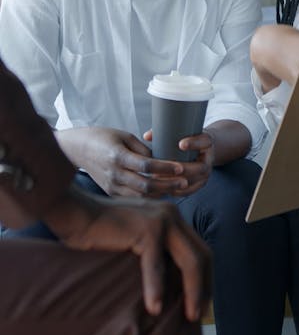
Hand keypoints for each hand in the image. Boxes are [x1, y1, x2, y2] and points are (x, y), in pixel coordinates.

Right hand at [44, 185, 211, 318]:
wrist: (76, 212)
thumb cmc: (100, 231)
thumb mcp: (136, 239)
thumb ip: (155, 251)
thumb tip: (170, 285)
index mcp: (171, 217)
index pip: (200, 249)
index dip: (205, 277)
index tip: (202, 303)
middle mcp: (172, 215)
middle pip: (202, 254)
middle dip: (205, 286)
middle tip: (199, 314)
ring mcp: (162, 220)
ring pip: (190, 261)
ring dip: (192, 291)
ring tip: (189, 316)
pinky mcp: (146, 229)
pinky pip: (156, 265)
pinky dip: (157, 288)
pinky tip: (155, 308)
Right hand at [57, 127, 188, 197]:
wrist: (77, 150)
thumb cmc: (102, 137)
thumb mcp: (123, 136)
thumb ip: (142, 148)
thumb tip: (161, 159)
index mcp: (118, 156)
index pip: (146, 165)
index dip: (165, 167)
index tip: (181, 166)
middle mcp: (114, 174)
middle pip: (146, 184)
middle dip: (168, 184)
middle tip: (185, 181)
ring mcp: (111, 186)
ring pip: (141, 195)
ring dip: (160, 192)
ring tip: (177, 187)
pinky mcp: (110, 193)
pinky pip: (133, 198)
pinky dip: (148, 196)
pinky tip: (161, 192)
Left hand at [143, 129, 214, 197]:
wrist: (203, 150)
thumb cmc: (189, 139)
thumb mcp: (184, 131)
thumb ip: (166, 132)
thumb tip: (147, 136)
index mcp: (207, 142)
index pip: (204, 141)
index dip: (193, 143)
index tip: (181, 144)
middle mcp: (209, 159)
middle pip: (200, 168)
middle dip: (182, 169)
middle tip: (164, 168)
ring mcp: (205, 174)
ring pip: (193, 181)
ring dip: (176, 182)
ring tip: (159, 179)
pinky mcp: (199, 184)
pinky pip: (189, 191)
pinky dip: (176, 191)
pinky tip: (163, 189)